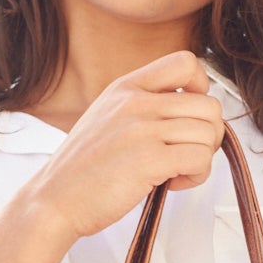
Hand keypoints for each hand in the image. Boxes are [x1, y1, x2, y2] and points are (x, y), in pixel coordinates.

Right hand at [30, 49, 225, 241]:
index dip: (201, 89)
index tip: (189, 116)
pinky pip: (200, 159)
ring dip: (202, 159)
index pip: (185, 62)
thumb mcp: (107, 118)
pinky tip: (172, 183)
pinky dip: (196, 176)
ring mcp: (142, 128)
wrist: (54, 200)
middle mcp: (135, 102)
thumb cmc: (82, 170)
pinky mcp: (150, 159)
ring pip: (208, 133)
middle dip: (207, 135)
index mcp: (126, 87)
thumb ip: (142, 108)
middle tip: (187, 153)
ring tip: (176, 171)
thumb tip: (187, 113)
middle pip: (208, 105)